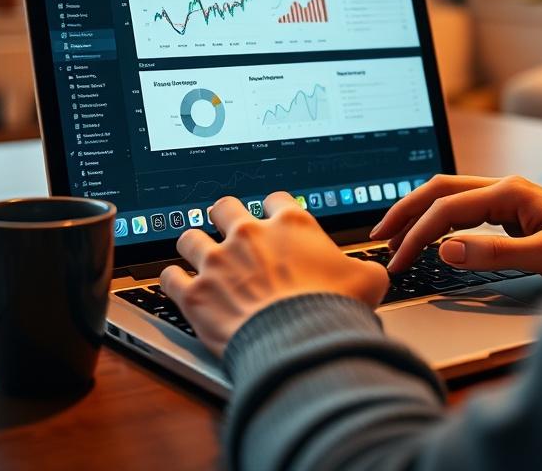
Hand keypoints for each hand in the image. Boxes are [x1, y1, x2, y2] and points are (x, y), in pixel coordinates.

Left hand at [160, 192, 388, 355]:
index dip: (274, 211)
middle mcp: (249, 235)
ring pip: (189, 237)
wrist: (301, 342)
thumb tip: (372, 273)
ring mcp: (217, 262)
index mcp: (290, 224)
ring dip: (193, 247)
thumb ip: (364, 268)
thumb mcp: (368, 281)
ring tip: (198, 257)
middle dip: (225, 218)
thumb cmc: (334, 309)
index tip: (274, 221)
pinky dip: (172, 282)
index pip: (275, 199)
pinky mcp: (195, 293)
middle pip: (224, 207)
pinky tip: (177, 285)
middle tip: (230, 232)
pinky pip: (169, 277)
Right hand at [371, 175, 541, 284]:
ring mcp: (508, 199)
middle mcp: (505, 189)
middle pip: (440, 189)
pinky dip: (440, 220)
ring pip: (451, 197)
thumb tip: (444, 249)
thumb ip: (493, 253)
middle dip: (406, 210)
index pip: (447, 209)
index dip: (417, 234)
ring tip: (395, 236)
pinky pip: (465, 210)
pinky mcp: (512, 214)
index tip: (398, 260)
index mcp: (510, 192)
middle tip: (379, 237)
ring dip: (420, 214)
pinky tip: (431, 235)